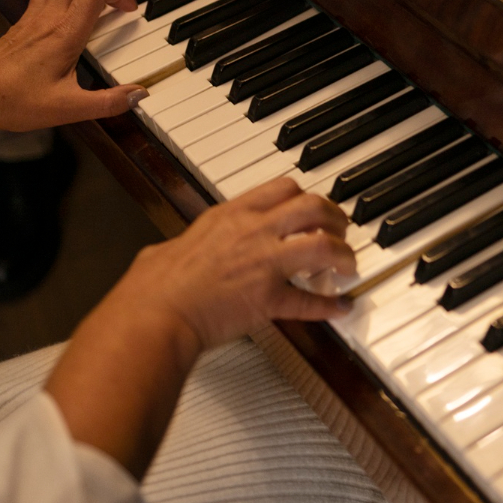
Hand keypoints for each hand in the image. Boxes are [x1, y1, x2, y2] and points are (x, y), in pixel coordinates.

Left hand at [0, 0, 145, 130]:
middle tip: (117, 3)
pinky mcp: (19, 26)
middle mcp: (48, 20)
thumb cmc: (14, 100)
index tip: (130, 7)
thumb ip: (108, 102)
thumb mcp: (69, 108)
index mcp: (65, 34)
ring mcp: (31, 20)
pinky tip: (64, 17)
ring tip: (95, 4)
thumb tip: (137, 95)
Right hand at [91, 178, 355, 363]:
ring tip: (348, 265)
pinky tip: (342, 307)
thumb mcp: (173, 246)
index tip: (315, 209)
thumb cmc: (154, 287)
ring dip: (342, 255)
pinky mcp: (267, 300)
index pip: (283, 188)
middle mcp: (252, 233)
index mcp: (231, 216)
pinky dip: (330, 306)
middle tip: (342, 231)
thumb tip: (171, 252)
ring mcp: (263, 265)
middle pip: (312, 207)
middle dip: (335, 217)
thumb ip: (188, 244)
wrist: (155, 314)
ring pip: (322, 246)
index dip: (306, 197)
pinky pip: (309, 301)